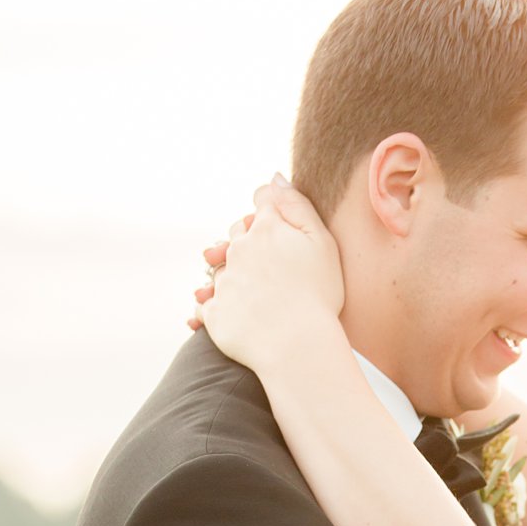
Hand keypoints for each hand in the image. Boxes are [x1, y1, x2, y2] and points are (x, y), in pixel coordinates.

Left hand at [188, 177, 344, 373]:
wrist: (298, 347)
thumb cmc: (318, 295)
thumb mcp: (321, 243)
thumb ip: (297, 206)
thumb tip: (273, 178)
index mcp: (266, 229)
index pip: (262, 204)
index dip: (271, 212)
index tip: (279, 226)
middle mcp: (238, 250)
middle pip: (237, 234)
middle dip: (248, 241)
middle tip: (267, 263)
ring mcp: (224, 282)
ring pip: (221, 268)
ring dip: (229, 274)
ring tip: (248, 293)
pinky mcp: (214, 313)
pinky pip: (206, 305)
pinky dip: (209, 306)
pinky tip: (218, 314)